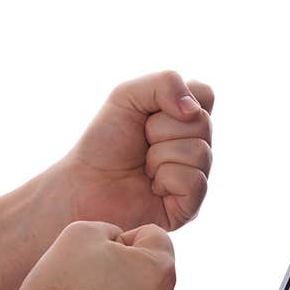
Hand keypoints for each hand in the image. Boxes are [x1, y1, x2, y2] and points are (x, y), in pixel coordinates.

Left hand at [60, 71, 213, 231]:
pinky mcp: (191, 206)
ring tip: (144, 168)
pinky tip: (153, 187)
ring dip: (160, 156)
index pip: (205, 94)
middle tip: (141, 143)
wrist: (84, 184)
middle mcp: (196, 146)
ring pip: (199, 152)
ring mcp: (196, 176)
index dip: (175, 100)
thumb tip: (193, 110)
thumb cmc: (105, 142)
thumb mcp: (127, 96)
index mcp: (185, 119)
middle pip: (202, 122)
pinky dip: (166, 180)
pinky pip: (194, 181)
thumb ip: (164, 83)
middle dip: (160, 129)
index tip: (149, 114)